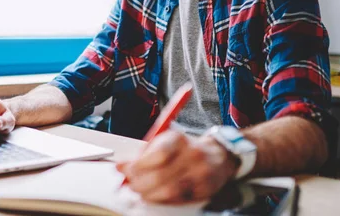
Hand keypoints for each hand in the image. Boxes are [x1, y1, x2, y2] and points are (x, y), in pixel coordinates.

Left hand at [116, 130, 237, 202]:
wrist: (217, 155)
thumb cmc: (185, 148)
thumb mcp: (165, 142)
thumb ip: (144, 154)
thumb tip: (122, 167)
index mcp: (179, 140)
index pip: (157, 155)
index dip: (138, 166)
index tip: (126, 170)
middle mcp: (192, 155)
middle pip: (160, 176)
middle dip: (140, 183)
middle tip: (130, 185)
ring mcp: (200, 174)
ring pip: (169, 191)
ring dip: (149, 194)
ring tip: (141, 192)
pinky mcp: (205, 189)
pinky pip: (179, 199)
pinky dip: (163, 200)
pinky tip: (156, 196)